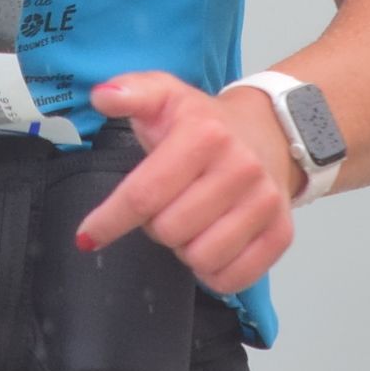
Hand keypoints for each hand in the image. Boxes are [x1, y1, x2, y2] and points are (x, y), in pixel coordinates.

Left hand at [73, 72, 298, 295]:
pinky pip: (233, 278)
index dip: (110, 220)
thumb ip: (130, 92)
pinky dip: (214, 271)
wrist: (269, 132)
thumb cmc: (205, 123)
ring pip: (200, 258)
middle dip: (156, 225)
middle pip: (169, 231)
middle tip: (165, 205)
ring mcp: (264, 202)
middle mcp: (240, 167)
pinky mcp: (281, 232)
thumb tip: (102, 96)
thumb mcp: (165, 95)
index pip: (144, 194)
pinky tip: (212, 243)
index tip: (88, 236)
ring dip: (185, 249)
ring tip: (191, 222)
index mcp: (204, 134)